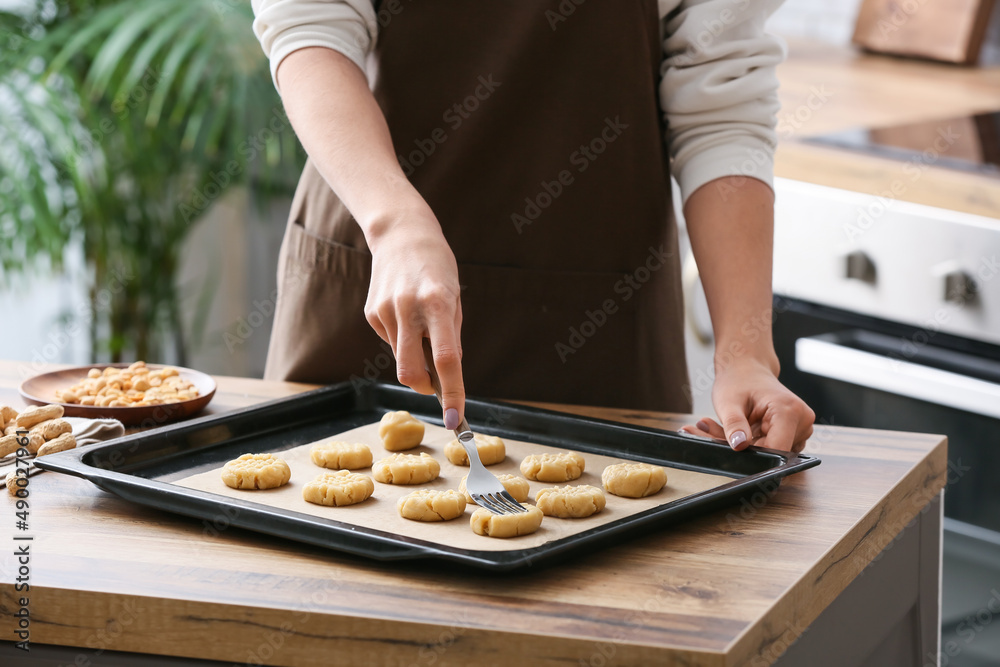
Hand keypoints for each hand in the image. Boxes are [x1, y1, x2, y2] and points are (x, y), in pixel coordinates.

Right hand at [364, 206, 464, 428]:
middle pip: (411, 371)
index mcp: (438, 303)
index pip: (447, 360)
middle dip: (424, 388)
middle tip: (435, 387)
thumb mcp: (454, 296)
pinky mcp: (371, 313)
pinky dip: (401, 338)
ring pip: (400, 358)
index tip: (456, 420)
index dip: (453, 393)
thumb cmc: (437, 267)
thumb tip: (446, 372)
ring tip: (421, 325)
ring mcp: (385, 311)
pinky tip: (404, 313)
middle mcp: (408, 308)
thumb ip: (450, 335)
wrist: (401, 233)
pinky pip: (390, 341)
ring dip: (414, 356)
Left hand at [680, 357, 814, 451]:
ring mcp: (802, 428)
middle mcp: (802, 420)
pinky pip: (774, 447)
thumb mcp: (728, 402)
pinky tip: (741, 429)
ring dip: (748, 446)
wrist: (747, 369)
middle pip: (773, 452)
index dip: (753, 455)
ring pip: (772, 452)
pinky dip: (754, 443)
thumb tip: (739, 445)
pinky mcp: (796, 433)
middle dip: (745, 449)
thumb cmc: (738, 381)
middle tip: (720, 433)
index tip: (733, 447)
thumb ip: (734, 424)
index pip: (776, 450)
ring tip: (731, 427)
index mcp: (789, 410)